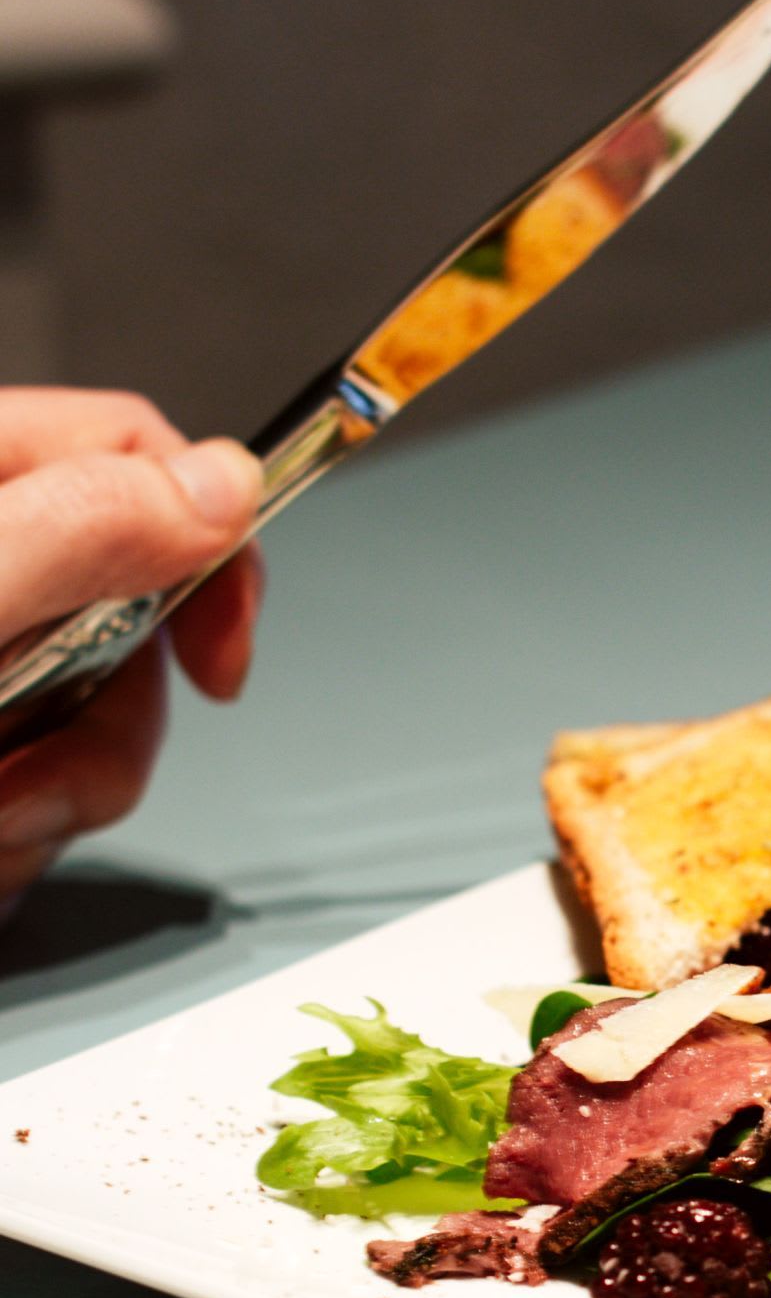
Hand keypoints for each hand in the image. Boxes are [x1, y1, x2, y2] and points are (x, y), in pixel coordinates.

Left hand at [0, 387, 263, 910]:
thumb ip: (78, 530)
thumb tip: (222, 486)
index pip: (132, 450)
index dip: (207, 545)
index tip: (223, 659)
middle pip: (131, 615)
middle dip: (108, 726)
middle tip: (31, 775)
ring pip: (89, 725)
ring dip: (51, 805)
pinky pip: (35, 802)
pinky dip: (11, 847)